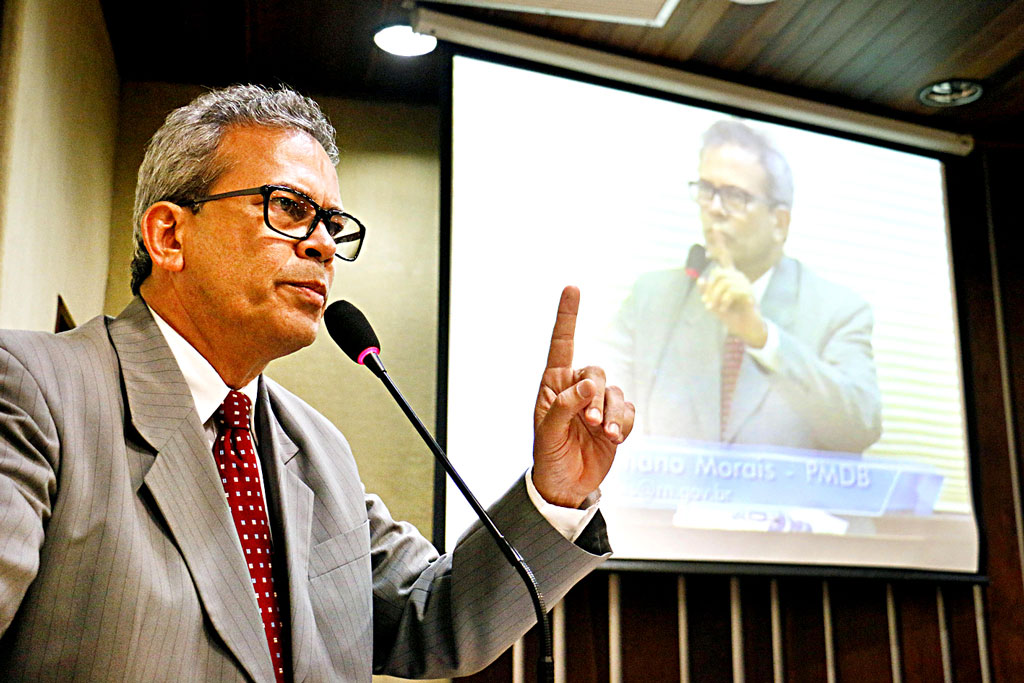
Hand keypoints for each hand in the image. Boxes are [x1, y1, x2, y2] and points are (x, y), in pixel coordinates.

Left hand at [532, 286, 634, 507]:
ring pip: (614, 392)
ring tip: (605, 435)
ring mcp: (597, 404)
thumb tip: (589, 384)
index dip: (567, 316)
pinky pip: (627, 411)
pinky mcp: (615, 420)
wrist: (566, 485)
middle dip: (597, 396)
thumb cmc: (549, 456)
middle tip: (592, 421)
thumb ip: (565, 405)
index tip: (573, 288)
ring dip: (612, 413)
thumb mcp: (548, 432)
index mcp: (553, 385)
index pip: (562, 344)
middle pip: (596, 371)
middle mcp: (577, 389)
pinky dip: (624, 424)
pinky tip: (615, 440)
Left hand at [698, 238, 767, 346]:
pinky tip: (724, 308)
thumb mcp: (714, 304)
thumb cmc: (730, 315)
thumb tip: (700, 280)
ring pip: (722, 282)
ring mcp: (744, 284)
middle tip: (708, 304)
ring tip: (715, 308)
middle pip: (718, 273)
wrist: (745, 328)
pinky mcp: (748, 293)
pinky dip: (722, 302)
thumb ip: (707, 293)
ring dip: (714, 297)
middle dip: (709, 289)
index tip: (715, 228)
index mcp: (730, 277)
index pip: (725, 258)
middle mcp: (738, 277)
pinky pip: (730, 291)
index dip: (721, 244)